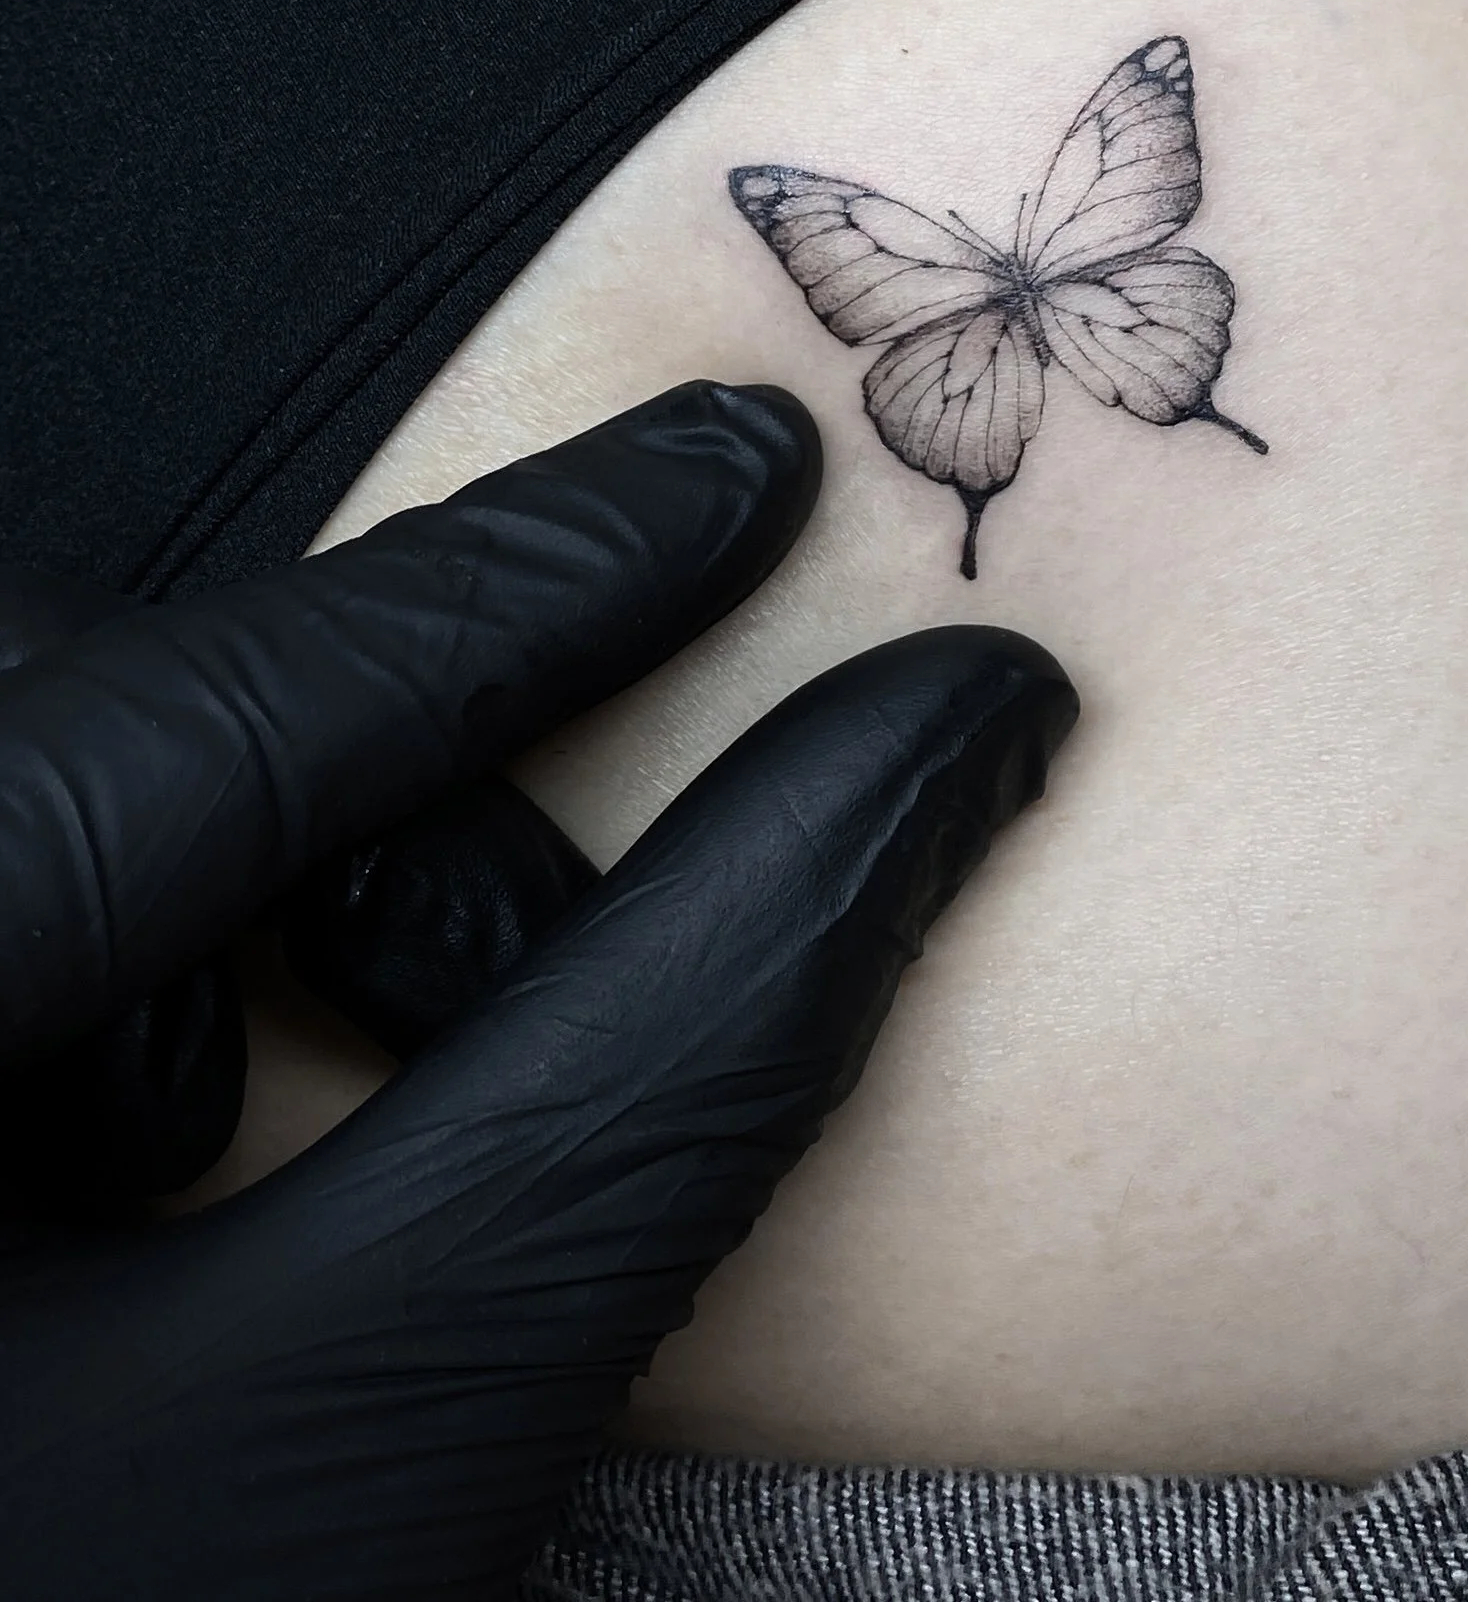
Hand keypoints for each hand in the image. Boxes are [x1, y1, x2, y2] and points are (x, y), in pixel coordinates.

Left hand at [0, 381, 1076, 1601]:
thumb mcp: (366, 1434)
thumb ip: (667, 1062)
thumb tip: (949, 747)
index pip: (225, 713)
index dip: (539, 578)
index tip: (747, 457)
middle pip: (79, 729)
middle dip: (340, 813)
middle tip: (491, 982)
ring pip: (8, 792)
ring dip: (190, 892)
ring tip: (251, 1122)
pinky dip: (64, 951)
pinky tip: (104, 1154)